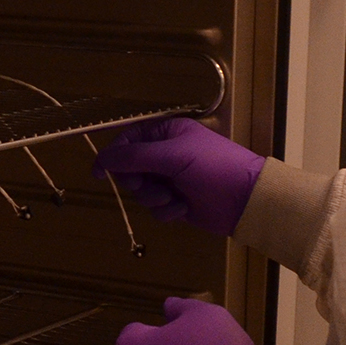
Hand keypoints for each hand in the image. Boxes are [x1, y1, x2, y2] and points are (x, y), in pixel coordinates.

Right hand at [92, 118, 263, 237]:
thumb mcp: (173, 156)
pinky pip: (156, 209)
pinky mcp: (177, 202)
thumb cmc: (213, 168)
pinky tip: (184, 208)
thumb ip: (134, 157)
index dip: (112, 155)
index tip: (98, 173)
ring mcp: (171, 179)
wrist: (246, 200)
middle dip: (136, 181)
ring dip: (153, 198)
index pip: (128, 139)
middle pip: (130, 169)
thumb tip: (101, 158)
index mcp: (166, 133)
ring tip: (172, 198)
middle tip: (146, 184)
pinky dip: (166, 211)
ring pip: (141, 192)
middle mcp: (166, 154)